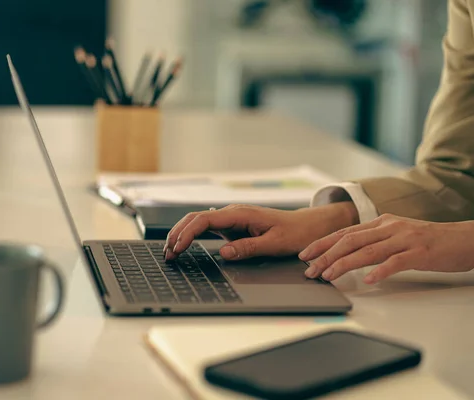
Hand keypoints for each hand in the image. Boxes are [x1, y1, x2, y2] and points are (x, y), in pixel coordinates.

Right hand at [163, 202, 358, 260]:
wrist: (308, 226)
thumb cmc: (295, 233)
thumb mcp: (274, 244)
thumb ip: (248, 248)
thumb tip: (224, 253)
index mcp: (240, 213)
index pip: (204, 220)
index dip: (187, 234)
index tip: (178, 248)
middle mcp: (232, 213)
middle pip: (195, 218)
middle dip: (178, 234)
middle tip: (167, 254)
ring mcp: (231, 219)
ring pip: (198, 222)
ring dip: (182, 234)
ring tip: (170, 252)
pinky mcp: (232, 226)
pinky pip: (206, 228)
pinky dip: (192, 236)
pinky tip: (184, 246)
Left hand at [299, 214, 473, 283]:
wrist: (464, 239)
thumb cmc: (428, 240)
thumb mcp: (396, 235)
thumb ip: (374, 241)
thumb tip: (347, 253)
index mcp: (381, 222)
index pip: (345, 232)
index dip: (322, 243)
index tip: (305, 254)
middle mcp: (389, 227)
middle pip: (350, 240)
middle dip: (326, 255)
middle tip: (310, 270)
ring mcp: (404, 238)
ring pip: (367, 250)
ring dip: (344, 264)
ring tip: (329, 275)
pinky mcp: (419, 252)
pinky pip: (396, 262)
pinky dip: (381, 271)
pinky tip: (369, 280)